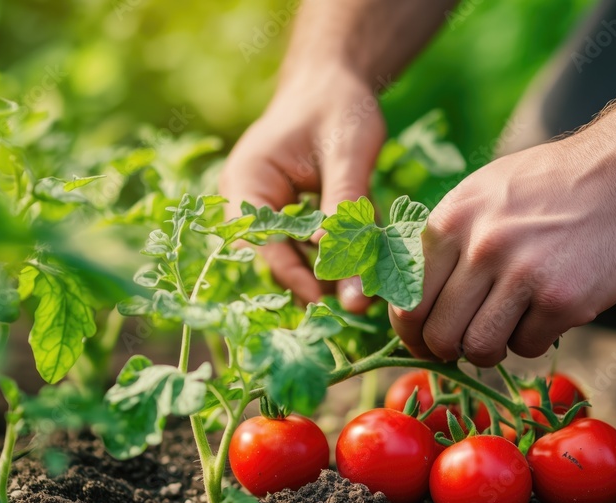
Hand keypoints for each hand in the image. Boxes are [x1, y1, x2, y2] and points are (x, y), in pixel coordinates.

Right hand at [220, 67, 385, 312]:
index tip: (325, 299)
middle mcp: (246, 205)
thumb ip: (346, 211)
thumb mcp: (347, 155)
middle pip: (272, 262)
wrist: (335, 85)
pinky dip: (338, 261)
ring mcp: (266, 216)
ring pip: (294, 263)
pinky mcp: (291, 224)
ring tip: (370, 291)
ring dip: (329, 277)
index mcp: (245, 182)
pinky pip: (310, 253)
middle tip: (356, 303)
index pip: (259, 244)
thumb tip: (348, 276)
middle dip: (313, 283)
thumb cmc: (338, 109)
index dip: (290, 276)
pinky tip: (370, 271)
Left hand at [389, 128, 615, 365]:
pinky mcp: (562, 300)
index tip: (424, 341)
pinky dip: (534, 339)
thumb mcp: (481, 195)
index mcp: (451, 222)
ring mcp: (523, 275)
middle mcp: (482, 247)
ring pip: (480, 348)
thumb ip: (445, 244)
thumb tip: (409, 304)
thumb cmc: (546, 189)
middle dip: (448, 350)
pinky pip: (527, 347)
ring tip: (507, 328)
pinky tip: (546, 312)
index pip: (408, 301)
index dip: (412, 333)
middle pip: (440, 334)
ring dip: (491, 350)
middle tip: (464, 346)